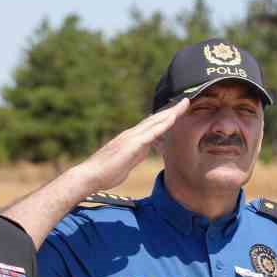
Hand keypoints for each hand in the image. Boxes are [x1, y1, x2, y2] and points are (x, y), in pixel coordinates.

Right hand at [70, 99, 189, 192]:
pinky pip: (151, 132)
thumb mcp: (127, 163)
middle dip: (171, 110)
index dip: (165, 118)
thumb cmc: (106, 173)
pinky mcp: (131, 144)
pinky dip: (163, 124)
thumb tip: (145, 150)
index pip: (151, 126)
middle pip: (155, 119)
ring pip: (155, 122)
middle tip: (186, 101)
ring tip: (184, 104)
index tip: (177, 112)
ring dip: (170, 112)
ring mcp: (131, 137)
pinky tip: (173, 118)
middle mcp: (132, 134)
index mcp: (131, 139)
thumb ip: (137, 155)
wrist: (90, 175)